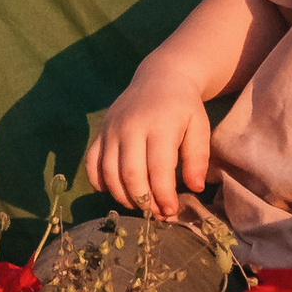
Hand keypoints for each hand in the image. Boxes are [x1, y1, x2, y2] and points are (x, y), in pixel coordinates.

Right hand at [83, 70, 213, 222]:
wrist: (159, 78)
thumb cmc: (183, 107)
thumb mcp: (199, 127)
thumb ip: (198, 157)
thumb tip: (194, 188)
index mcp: (159, 125)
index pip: (158, 168)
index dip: (163, 195)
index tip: (171, 211)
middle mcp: (130, 127)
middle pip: (130, 174)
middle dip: (143, 201)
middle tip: (156, 214)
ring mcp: (111, 130)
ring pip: (108, 173)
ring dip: (123, 197)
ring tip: (141, 205)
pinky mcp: (100, 132)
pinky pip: (91, 163)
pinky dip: (99, 183)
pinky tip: (116, 191)